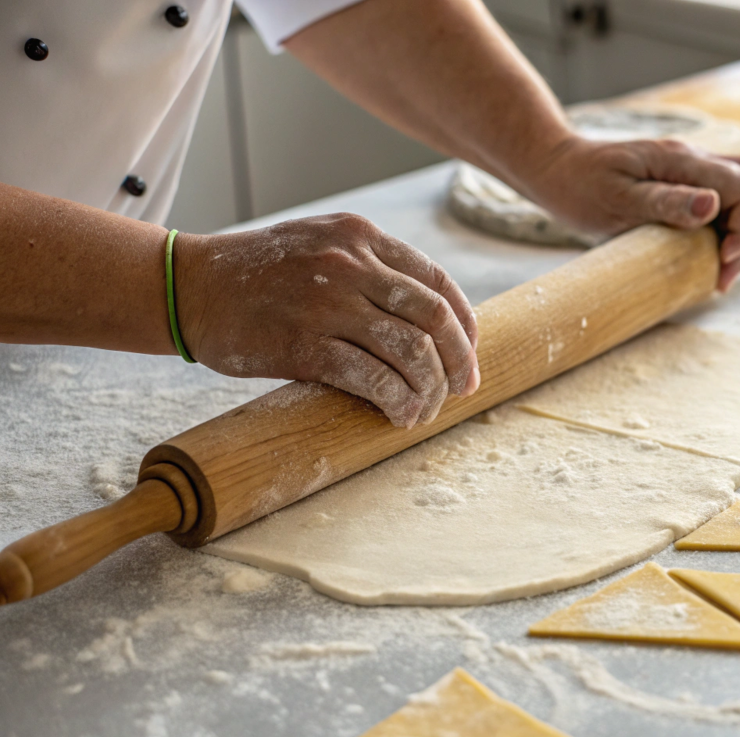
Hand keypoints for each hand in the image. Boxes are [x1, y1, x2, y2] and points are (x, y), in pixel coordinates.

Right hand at [172, 213, 479, 427]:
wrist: (191, 287)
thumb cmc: (260, 274)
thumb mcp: (322, 243)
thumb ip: (371, 266)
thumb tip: (430, 316)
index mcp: (361, 236)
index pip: (438, 282)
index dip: (465, 324)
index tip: (469, 354)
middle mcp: (350, 264)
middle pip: (435, 318)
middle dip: (458, 360)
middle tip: (463, 389)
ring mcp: (328, 303)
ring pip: (411, 351)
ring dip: (430, 388)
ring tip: (425, 409)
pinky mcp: (304, 345)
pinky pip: (372, 378)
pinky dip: (397, 402)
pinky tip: (399, 416)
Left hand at [523, 136, 739, 290]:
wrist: (556, 168)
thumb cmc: (579, 185)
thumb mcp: (618, 199)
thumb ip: (666, 201)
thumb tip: (712, 205)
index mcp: (682, 160)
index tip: (723, 265)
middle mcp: (694, 159)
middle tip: (724, 277)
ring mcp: (692, 169)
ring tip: (724, 271)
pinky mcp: (686, 182)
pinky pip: (728, 198)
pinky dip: (734, 226)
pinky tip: (719, 251)